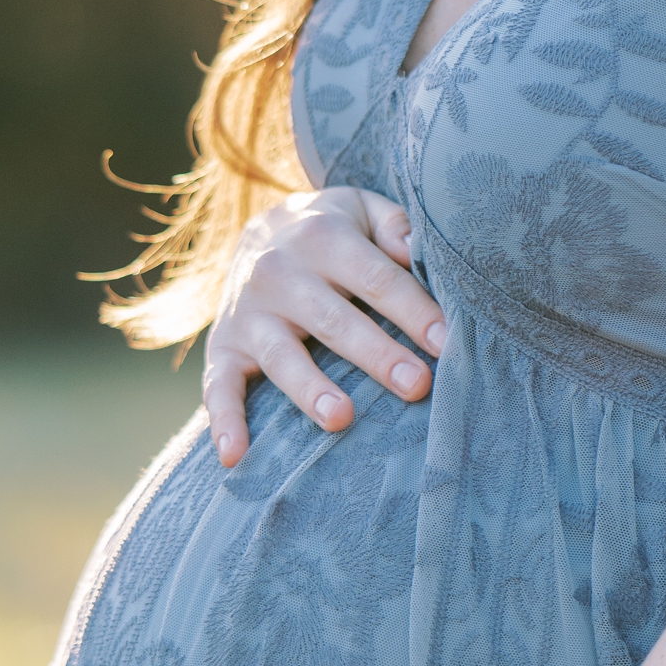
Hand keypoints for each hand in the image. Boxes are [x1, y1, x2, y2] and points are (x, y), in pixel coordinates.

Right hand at [203, 186, 445, 465]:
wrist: (257, 228)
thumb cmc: (331, 229)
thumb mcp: (362, 208)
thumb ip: (394, 225)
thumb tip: (417, 250)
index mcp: (323, 237)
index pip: (376, 278)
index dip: (413, 311)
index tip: (447, 344)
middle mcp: (280, 273)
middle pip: (334, 320)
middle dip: (377, 354)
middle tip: (417, 386)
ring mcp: (248, 313)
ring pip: (281, 355)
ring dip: (310, 389)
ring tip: (342, 418)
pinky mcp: (223, 346)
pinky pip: (217, 386)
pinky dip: (223, 421)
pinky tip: (234, 456)